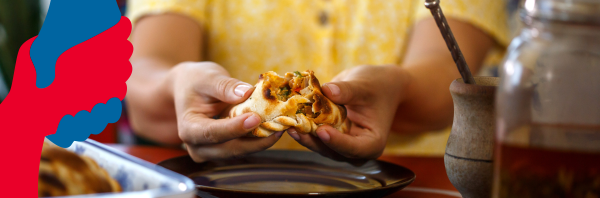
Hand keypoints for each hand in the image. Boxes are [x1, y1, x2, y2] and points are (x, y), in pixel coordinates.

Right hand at [171, 62, 283, 161]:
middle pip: (229, 149)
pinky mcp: (224, 149)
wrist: (189, 88)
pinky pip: (243, 147)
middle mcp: (198, 146)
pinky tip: (274, 128)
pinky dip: (259, 139)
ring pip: (240, 152)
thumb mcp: (207, 77)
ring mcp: (211, 151)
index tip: (256, 118)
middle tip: (279, 127)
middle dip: (256, 141)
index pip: (212, 133)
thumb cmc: (196, 81)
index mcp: (188, 128)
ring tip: (281, 127)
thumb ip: (225, 86)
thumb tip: (246, 92)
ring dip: (261, 142)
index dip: (235, 128)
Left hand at [288, 65, 409, 159]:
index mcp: (372, 143)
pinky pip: (315, 135)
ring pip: (320, 145)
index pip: (354, 148)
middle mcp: (356, 149)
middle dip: (313, 140)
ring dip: (304, 135)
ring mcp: (342, 144)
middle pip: (333, 151)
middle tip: (295, 127)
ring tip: (288, 123)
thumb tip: (328, 90)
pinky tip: (289, 118)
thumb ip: (348, 90)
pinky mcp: (330, 135)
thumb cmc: (378, 86)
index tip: (321, 131)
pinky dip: (304, 127)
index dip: (337, 142)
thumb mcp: (365, 86)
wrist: (378, 86)